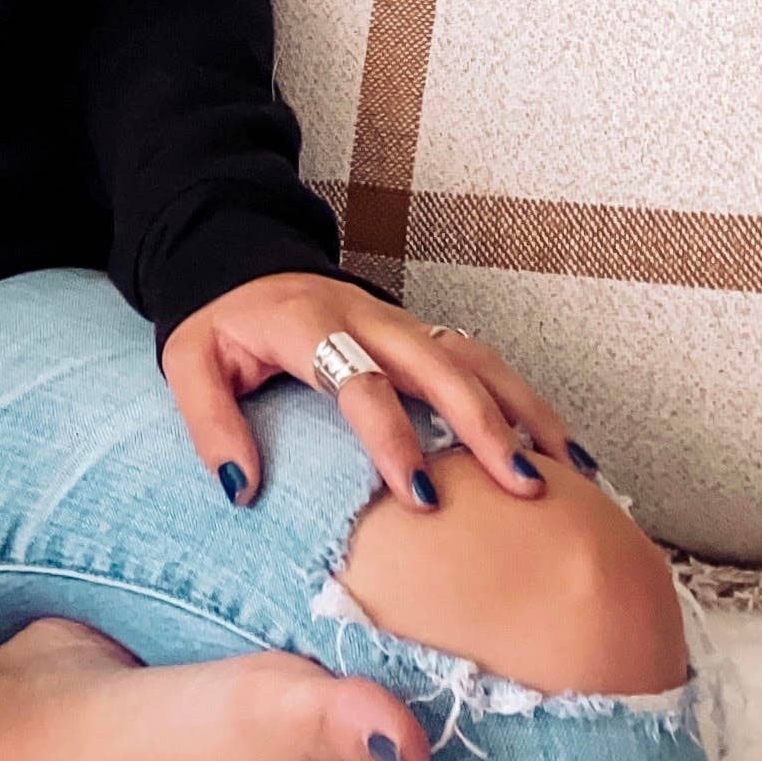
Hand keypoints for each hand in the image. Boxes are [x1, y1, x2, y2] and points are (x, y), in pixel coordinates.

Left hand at [160, 274, 590, 511]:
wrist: (242, 265)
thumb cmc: (222, 326)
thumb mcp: (191, 365)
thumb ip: (210, 423)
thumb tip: (240, 490)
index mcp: (310, 324)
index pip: (362, 382)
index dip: (392, 437)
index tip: (421, 494)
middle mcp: (369, 318)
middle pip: (441, 366)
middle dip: (486, 426)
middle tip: (524, 487)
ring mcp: (403, 322)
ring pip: (477, 359)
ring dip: (525, 411)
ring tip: (570, 472)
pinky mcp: (423, 333)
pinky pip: (484, 360)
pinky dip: (527, 401)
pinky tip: (563, 448)